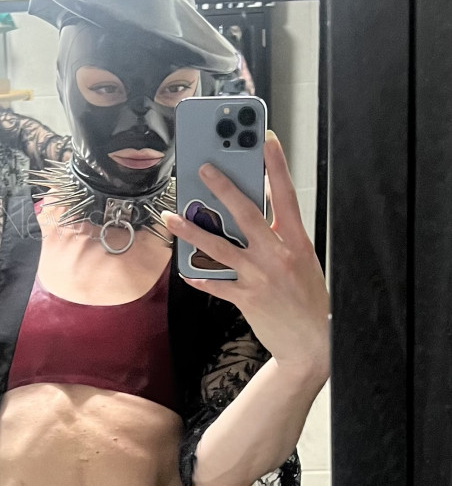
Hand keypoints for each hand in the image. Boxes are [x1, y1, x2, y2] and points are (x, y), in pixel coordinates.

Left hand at [162, 132, 329, 379]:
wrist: (313, 345)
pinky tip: (184, 269)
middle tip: (204, 168)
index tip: (265, 140)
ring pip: (220, 247)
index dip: (276, 167)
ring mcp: (260, 277)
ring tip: (172, 217)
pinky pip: (215, 282)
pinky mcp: (247, 298)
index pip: (286, 197)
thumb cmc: (307, 299)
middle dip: (224, 188)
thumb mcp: (303, 261)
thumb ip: (280, 236)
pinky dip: (199, 275)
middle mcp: (278, 256)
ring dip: (192, 231)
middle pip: (247, 214)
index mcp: (297, 243)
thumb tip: (255, 209)